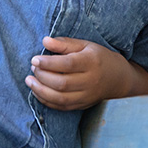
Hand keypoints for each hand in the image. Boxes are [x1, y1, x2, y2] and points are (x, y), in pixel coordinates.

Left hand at [25, 36, 140, 110]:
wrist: (118, 78)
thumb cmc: (98, 58)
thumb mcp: (85, 45)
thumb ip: (65, 43)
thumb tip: (45, 41)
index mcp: (91, 62)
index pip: (67, 64)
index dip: (48, 63)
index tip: (35, 59)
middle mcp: (90, 81)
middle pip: (62, 83)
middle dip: (42, 76)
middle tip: (32, 68)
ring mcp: (87, 96)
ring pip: (61, 98)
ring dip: (41, 91)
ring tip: (29, 81)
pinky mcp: (83, 106)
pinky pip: (62, 107)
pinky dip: (47, 101)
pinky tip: (38, 91)